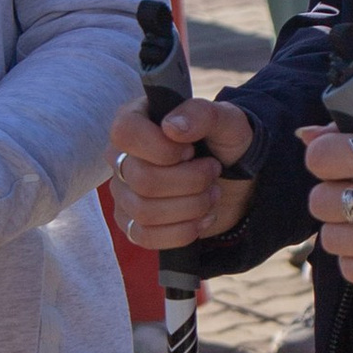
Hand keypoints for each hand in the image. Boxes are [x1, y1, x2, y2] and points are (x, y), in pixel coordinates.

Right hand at [109, 93, 257, 249]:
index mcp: (135, 120)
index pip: (125, 132)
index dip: (162, 148)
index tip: (191, 150)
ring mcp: (122, 194)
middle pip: (142, 179)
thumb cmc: (223, 142)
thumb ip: (202, 114)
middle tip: (213, 172)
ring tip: (211, 193)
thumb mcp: (226, 120)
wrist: (232, 177)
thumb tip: (172, 128)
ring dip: (192, 206)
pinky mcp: (132, 224)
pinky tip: (203, 218)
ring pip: (145, 212)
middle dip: (190, 181)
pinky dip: (183, 231)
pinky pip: (145, 237)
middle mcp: (120, 157)